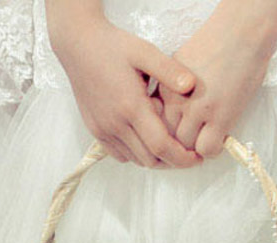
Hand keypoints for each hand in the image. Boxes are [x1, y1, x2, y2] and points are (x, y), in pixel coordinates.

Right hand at [49, 9, 200, 167]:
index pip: (160, 146)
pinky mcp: (94, 129)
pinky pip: (118, 154)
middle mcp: (114, 123)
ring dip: (154, 157)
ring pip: (133, 159)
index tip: (198, 158)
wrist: (79, 47)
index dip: (182, 158)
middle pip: (148, 159)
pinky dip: (135, 153)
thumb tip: (192, 86)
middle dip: (172, 161)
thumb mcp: (145, 52)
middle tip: (188, 151)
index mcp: (131, 106)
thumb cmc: (113, 47)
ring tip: (169, 143)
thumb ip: (170, 71)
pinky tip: (145, 137)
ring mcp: (102, 129)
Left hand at [159, 4, 276, 157]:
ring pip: (184, 147)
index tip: (169, 136)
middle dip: (172, 147)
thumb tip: (162, 107)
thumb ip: (166, 87)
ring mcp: (198, 111)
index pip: (152, 124)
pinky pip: (207, 148)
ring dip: (191, 151)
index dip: (160, 133)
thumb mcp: (176, 64)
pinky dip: (210, 151)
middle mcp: (177, 103)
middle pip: (165, 139)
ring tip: (199, 146)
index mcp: (164, 91)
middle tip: (183, 148)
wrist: (241, 33)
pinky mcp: (221, 116)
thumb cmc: (212, 45)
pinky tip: (216, 142)